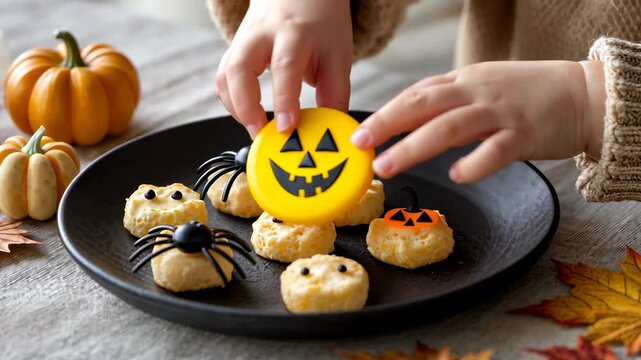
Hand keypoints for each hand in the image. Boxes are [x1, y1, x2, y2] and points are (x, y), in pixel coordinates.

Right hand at [216, 0, 352, 137]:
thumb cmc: (320, 24)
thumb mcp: (338, 55)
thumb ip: (335, 93)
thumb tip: (331, 130)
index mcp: (294, 32)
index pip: (285, 66)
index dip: (284, 100)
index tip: (286, 127)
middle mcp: (262, 34)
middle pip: (240, 69)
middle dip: (246, 107)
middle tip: (261, 133)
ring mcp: (243, 41)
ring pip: (225, 75)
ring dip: (235, 108)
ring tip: (255, 128)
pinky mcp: (234, 50)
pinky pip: (223, 78)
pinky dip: (231, 101)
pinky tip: (247, 115)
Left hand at [350, 60, 605, 182]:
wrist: (584, 93)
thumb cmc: (527, 95)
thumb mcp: (481, 89)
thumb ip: (448, 104)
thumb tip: (408, 123)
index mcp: (464, 82)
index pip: (417, 94)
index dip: (386, 112)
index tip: (360, 132)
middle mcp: (477, 93)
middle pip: (423, 105)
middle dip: (387, 124)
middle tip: (361, 145)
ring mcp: (500, 113)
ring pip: (449, 127)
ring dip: (414, 147)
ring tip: (387, 166)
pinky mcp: (525, 134)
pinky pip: (495, 150)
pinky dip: (474, 163)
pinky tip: (457, 175)